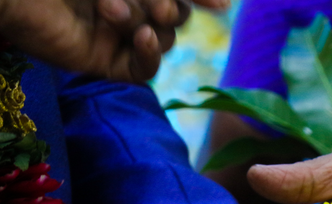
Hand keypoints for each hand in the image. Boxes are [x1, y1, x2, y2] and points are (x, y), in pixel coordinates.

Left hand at [0, 0, 228, 80]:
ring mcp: (116, 39)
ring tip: (119, 14)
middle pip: (177, 16)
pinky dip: (149, 54)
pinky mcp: (105, 65)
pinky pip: (144, 70)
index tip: (222, 4)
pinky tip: (138, 36)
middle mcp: (127, 8)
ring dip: (148, 25)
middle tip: (160, 5)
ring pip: (162, 40)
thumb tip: (226, 3)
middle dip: (173, 9)